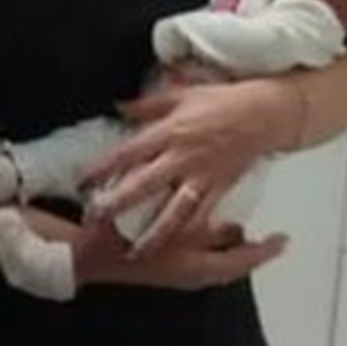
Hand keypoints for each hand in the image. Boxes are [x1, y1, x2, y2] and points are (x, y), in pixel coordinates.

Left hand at [79, 76, 296, 254]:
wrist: (263, 113)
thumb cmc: (222, 100)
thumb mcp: (183, 93)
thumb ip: (150, 103)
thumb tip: (120, 106)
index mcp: (169, 131)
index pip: (128, 152)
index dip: (103, 168)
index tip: (83, 183)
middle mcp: (181, 157)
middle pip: (142, 186)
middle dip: (116, 205)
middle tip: (94, 221)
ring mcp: (200, 176)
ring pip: (172, 211)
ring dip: (151, 233)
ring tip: (134, 252)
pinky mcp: (218, 188)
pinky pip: (201, 215)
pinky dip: (188, 233)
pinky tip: (176, 249)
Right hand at [80, 210, 287, 291]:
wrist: (90, 253)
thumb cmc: (132, 236)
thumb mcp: (175, 227)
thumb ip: (207, 228)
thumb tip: (235, 226)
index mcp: (197, 268)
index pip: (241, 262)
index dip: (264, 251)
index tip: (284, 240)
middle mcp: (191, 275)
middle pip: (231, 265)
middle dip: (250, 250)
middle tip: (269, 235)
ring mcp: (177, 273)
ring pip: (215, 261)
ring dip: (231, 246)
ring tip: (245, 226)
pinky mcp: (165, 266)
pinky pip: (200, 257)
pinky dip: (211, 243)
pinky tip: (211, 225)